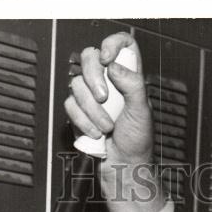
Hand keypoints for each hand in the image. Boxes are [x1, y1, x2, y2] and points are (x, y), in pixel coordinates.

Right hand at [65, 32, 165, 211]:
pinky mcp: (79, 111)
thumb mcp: (142, 112)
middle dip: (93, 78)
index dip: (112, 44)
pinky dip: (83, 121)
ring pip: (77, 83)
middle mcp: (109, 83)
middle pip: (90, 56)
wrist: (123, 168)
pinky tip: (96, 132)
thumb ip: (132, 84)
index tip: (107, 58)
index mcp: (129, 77)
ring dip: (92, 109)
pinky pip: (70, 105)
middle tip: (105, 98)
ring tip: (106, 126)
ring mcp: (92, 96)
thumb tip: (113, 66)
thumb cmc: (137, 143)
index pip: (123, 44)